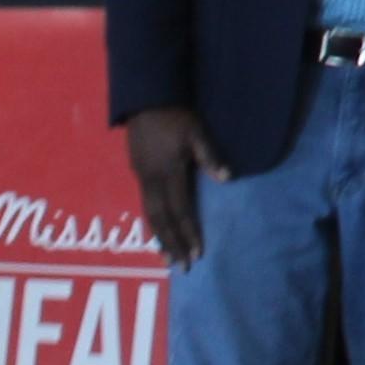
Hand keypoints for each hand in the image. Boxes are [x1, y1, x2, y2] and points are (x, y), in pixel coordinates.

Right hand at [119, 106, 211, 267]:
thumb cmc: (174, 114)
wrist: (144, 97)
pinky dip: (152, 222)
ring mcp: (141, 176)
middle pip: (161, 220)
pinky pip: (145, 204)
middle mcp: (151, 180)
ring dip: (160, 238)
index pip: (180, 211)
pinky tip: (158, 230)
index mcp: (167, 172)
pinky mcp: (137, 171)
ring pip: (149, 215)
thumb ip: (209, 156)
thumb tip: (227, 180)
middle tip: (181, 267)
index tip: (197, 254)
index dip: (188, 233)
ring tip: (167, 258)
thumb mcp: (195, 131)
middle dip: (172, 244)